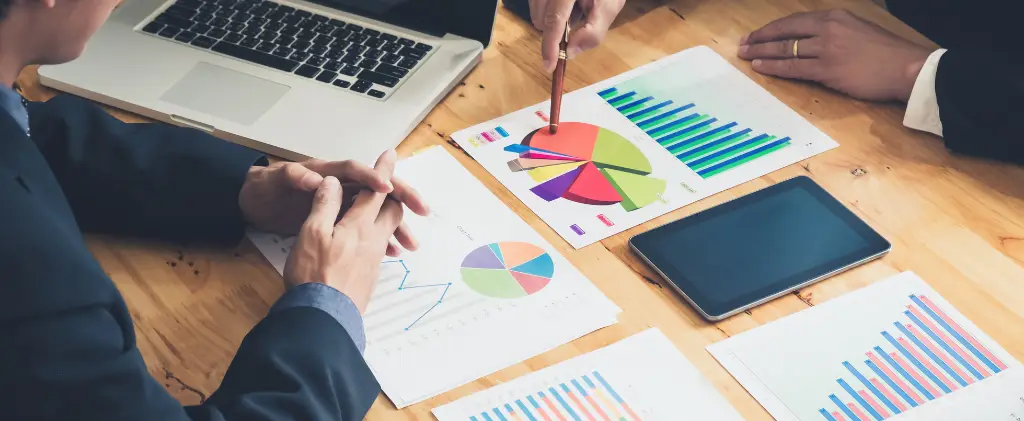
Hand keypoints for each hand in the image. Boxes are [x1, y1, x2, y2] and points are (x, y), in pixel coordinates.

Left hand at [238, 151, 428, 255]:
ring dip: (396, 225)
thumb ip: (294, 178)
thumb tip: (314, 179)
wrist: (252, 204)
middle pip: (378, 191)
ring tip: (411, 243)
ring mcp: (341, 204)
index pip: (354, 171)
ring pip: (377, 213)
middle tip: (422, 209)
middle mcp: (340, 185)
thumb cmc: (264, 188)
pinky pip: (368, 229)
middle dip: (401, 199)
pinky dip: (382, 239)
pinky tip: (393, 253)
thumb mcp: (276, 181)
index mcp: (326, 172)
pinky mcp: (340, 222)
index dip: (372, 176)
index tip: (387, 187)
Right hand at [282, 154, 403, 311]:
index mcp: (360, 224)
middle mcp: (373, 239)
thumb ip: (324, 204)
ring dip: (387, 218)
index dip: (383, 170)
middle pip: (392, 211)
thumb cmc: (315, 273)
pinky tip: (367, 244)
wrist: (324, 318)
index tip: (391, 154)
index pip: (375, 190)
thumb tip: (332, 182)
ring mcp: (374, 259)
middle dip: (393, 195)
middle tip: (389, 187)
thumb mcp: (312, 232)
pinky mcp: (370, 276)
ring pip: (387, 230)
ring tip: (383, 215)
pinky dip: (378, 237)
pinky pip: (380, 248)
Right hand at [530, 0, 624, 71]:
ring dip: (551, 21)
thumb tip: (570, 53)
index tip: (549, 65)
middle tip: (577, 21)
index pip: (555, 19)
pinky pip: (535, 5)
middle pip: (541, 18)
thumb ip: (593, 32)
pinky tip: (565, 5)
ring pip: (536, 14)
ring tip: (573, 10)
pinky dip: (548, 12)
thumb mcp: (608, 8)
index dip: (550, 44)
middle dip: (556, 30)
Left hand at [738, 9, 931, 101]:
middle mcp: (828, 29)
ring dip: (762, 53)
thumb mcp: (858, 30)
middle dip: (760, 39)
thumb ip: (833, 32)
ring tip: (746, 56)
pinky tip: (761, 68)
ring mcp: (827, 49)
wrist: (906, 68)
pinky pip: (793, 68)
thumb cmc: (885, 54)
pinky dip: (774, 68)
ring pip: (786, 50)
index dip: (771, 28)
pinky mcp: (828, 70)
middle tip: (743, 45)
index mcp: (835, 17)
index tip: (755, 34)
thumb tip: (810, 41)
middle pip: (785, 32)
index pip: (794, 21)